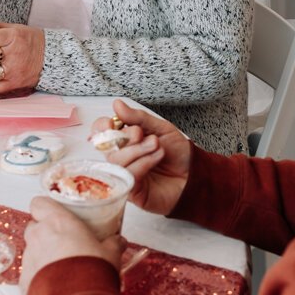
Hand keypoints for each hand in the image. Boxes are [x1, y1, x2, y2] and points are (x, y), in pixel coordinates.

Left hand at [21, 195, 125, 294]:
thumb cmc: (92, 272)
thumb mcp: (110, 253)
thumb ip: (113, 243)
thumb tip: (118, 241)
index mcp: (57, 222)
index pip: (39, 203)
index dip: (46, 208)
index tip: (55, 213)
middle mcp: (38, 236)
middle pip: (34, 226)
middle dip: (45, 232)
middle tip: (64, 242)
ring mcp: (29, 258)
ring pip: (32, 250)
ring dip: (43, 255)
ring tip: (62, 267)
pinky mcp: (24, 280)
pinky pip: (30, 273)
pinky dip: (39, 276)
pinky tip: (55, 284)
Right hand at [94, 99, 191, 217]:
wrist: (194, 174)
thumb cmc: (178, 153)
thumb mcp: (161, 128)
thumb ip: (138, 117)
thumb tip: (117, 104)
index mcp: (124, 139)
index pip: (101, 131)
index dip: (102, 126)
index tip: (113, 123)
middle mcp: (121, 156)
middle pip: (106, 146)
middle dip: (126, 138)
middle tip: (143, 134)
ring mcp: (124, 174)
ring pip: (116, 161)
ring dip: (138, 150)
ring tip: (157, 147)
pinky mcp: (131, 190)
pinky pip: (128, 175)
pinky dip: (143, 163)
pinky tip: (156, 158)